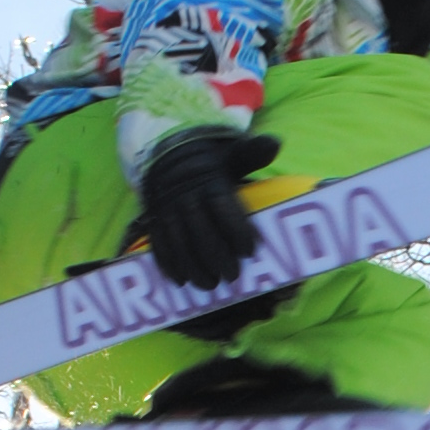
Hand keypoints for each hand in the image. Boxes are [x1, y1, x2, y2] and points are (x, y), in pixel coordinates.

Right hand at [137, 128, 280, 289]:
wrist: (167, 152)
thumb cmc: (209, 160)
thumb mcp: (230, 153)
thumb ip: (252, 153)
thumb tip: (275, 144)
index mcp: (208, 180)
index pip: (222, 207)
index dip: (236, 231)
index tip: (250, 251)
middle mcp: (184, 195)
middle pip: (200, 230)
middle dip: (216, 257)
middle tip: (232, 277)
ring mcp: (166, 208)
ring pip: (178, 241)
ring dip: (192, 267)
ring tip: (209, 285)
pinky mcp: (154, 218)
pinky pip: (158, 243)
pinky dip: (167, 264)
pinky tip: (180, 281)